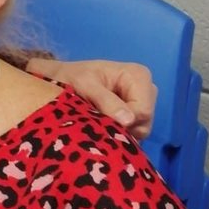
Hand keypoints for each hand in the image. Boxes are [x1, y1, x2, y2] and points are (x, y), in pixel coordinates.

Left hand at [27, 57, 156, 138]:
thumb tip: (128, 121)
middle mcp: (146, 89)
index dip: (126, 122)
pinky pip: (133, 133)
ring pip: (140, 130)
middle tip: (97, 121)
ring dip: (119, 132)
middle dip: (122, 128)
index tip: (102, 120)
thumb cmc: (72, 77)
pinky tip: (102, 126)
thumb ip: (106, 101)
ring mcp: (141, 103)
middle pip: (144, 122)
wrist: (61, 80)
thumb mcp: (85, 85)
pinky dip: (118, 133)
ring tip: (97, 122)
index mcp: (138, 75)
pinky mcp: (134, 115)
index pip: (144, 111)